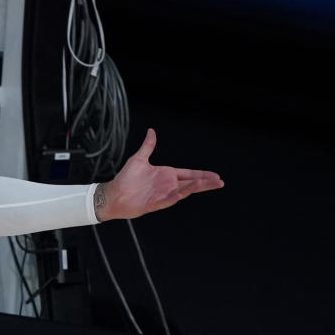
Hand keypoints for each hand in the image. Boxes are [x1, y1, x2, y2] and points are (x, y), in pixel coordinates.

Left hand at [96, 129, 223, 220]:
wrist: (113, 194)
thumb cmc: (125, 178)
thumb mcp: (139, 159)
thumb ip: (148, 146)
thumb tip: (151, 131)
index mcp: (166, 175)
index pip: (188, 174)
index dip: (202, 174)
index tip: (215, 175)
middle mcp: (167, 185)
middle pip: (191, 183)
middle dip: (206, 182)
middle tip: (220, 181)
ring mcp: (163, 194)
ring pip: (185, 191)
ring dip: (197, 187)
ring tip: (212, 183)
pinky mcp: (156, 202)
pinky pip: (171, 198)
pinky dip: (180, 194)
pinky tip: (189, 190)